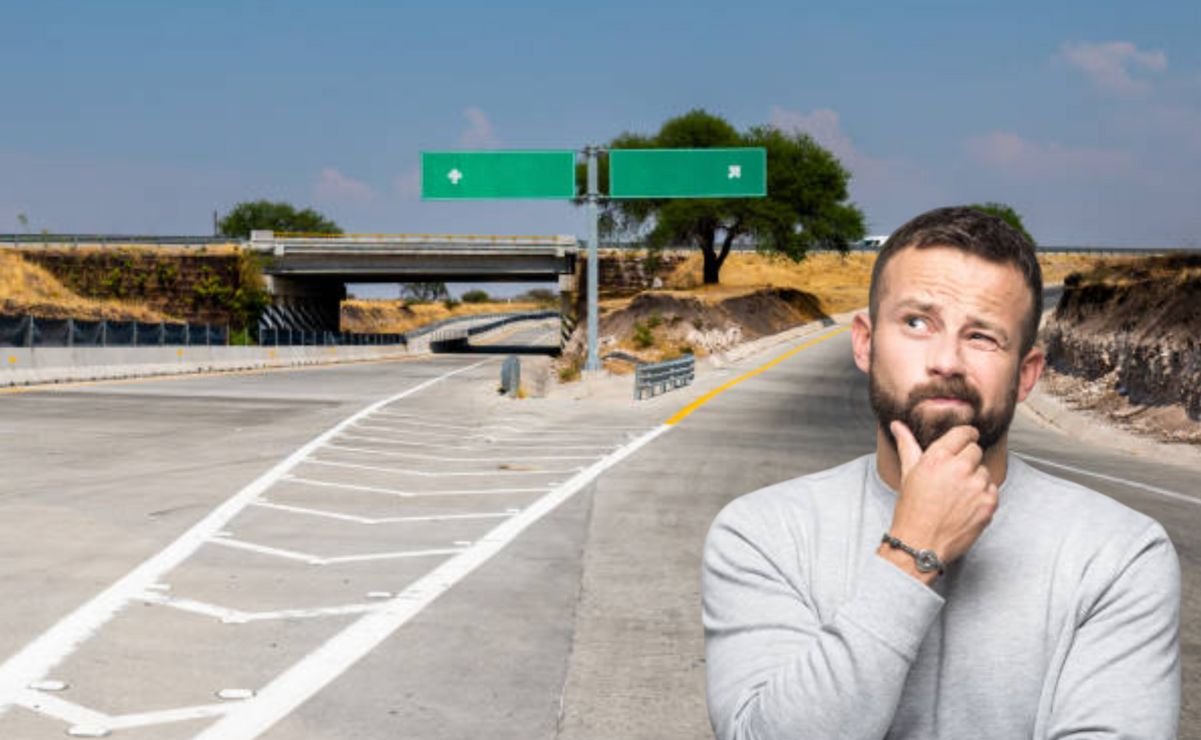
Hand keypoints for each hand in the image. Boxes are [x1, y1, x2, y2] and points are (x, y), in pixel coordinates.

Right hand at [883, 421, 998, 573]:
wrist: (921, 543)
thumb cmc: (912, 509)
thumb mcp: (908, 473)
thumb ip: (907, 444)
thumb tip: (897, 425)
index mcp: (938, 457)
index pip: (964, 432)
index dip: (966, 436)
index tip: (966, 440)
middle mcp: (959, 468)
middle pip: (975, 450)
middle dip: (967, 460)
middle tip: (953, 477)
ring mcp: (976, 486)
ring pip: (984, 471)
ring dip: (975, 479)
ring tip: (957, 495)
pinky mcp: (988, 503)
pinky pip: (992, 490)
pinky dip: (982, 496)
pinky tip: (965, 506)